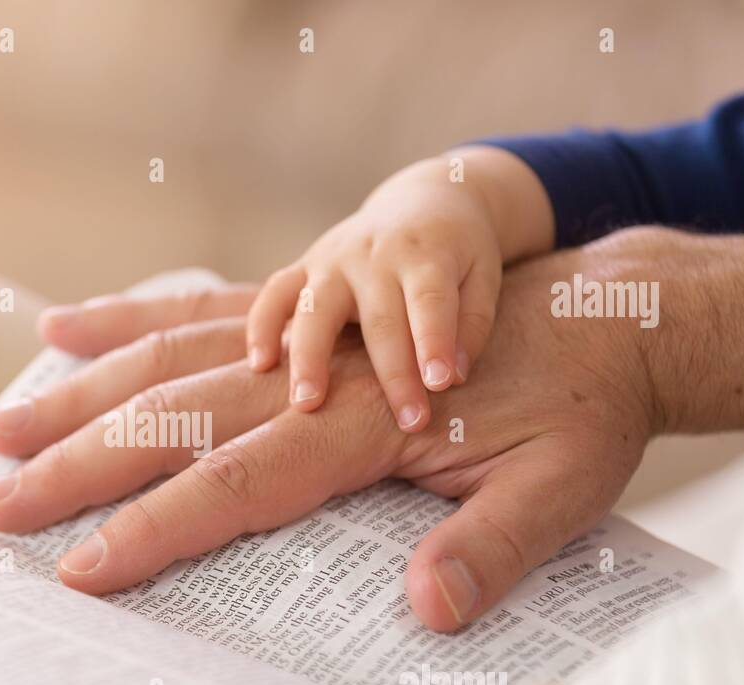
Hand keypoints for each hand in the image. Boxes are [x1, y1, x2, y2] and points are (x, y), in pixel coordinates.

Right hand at [0, 233, 665, 631]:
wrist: (609, 315)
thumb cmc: (583, 411)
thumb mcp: (567, 489)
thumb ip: (496, 547)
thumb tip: (428, 612)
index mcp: (365, 428)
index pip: (238, 484)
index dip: (154, 528)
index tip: (79, 568)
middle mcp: (315, 375)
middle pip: (171, 420)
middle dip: (77, 466)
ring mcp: (300, 336)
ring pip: (163, 361)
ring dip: (75, 395)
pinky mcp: (300, 316)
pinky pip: (195, 312)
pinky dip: (123, 319)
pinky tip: (60, 325)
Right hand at [246, 146, 552, 427]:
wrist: (423, 202)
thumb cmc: (458, 255)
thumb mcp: (482, 276)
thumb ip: (472, 325)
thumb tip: (451, 376)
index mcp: (427, 254)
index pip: (431, 301)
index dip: (434, 342)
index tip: (439, 385)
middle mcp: (375, 255)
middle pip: (380, 318)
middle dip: (393, 374)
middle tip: (408, 423)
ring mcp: (333, 260)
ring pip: (315, 308)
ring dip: (310, 357)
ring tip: (307, 405)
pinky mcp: (302, 267)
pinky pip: (273, 295)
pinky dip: (261, 327)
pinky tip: (260, 365)